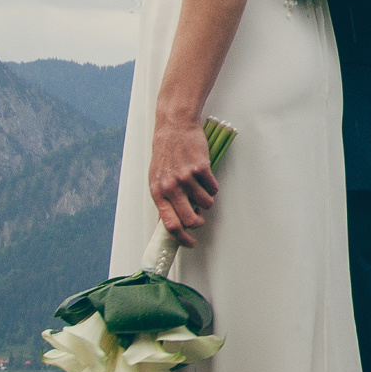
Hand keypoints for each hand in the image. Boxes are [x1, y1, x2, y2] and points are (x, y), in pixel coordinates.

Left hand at [149, 117, 220, 246]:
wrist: (174, 128)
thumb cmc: (165, 154)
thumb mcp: (157, 178)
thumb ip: (164, 200)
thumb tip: (170, 222)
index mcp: (158, 192)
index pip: (170, 225)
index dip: (182, 238)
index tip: (190, 243)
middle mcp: (171, 187)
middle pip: (191, 219)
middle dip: (199, 223)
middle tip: (200, 219)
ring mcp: (186, 177)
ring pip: (206, 204)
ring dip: (207, 201)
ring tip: (202, 191)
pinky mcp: (201, 168)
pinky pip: (213, 188)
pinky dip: (212, 187)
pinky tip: (206, 179)